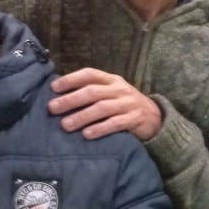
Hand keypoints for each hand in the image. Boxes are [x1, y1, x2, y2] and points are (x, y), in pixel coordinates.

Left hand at [48, 67, 162, 140]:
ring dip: (82, 116)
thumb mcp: (112, 93)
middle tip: (52, 108)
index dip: (71, 79)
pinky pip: (116, 123)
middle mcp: (120, 89)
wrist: (155, 117)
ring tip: (65, 125)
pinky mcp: (135, 119)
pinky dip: (100, 128)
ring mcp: (128, 104)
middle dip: (71, 100)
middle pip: (93, 92)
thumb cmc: (125, 105)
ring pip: (102, 108)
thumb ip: (93, 92)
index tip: (53, 87)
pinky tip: (87, 135)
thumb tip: (60, 97)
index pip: (90, 74)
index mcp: (112, 80)